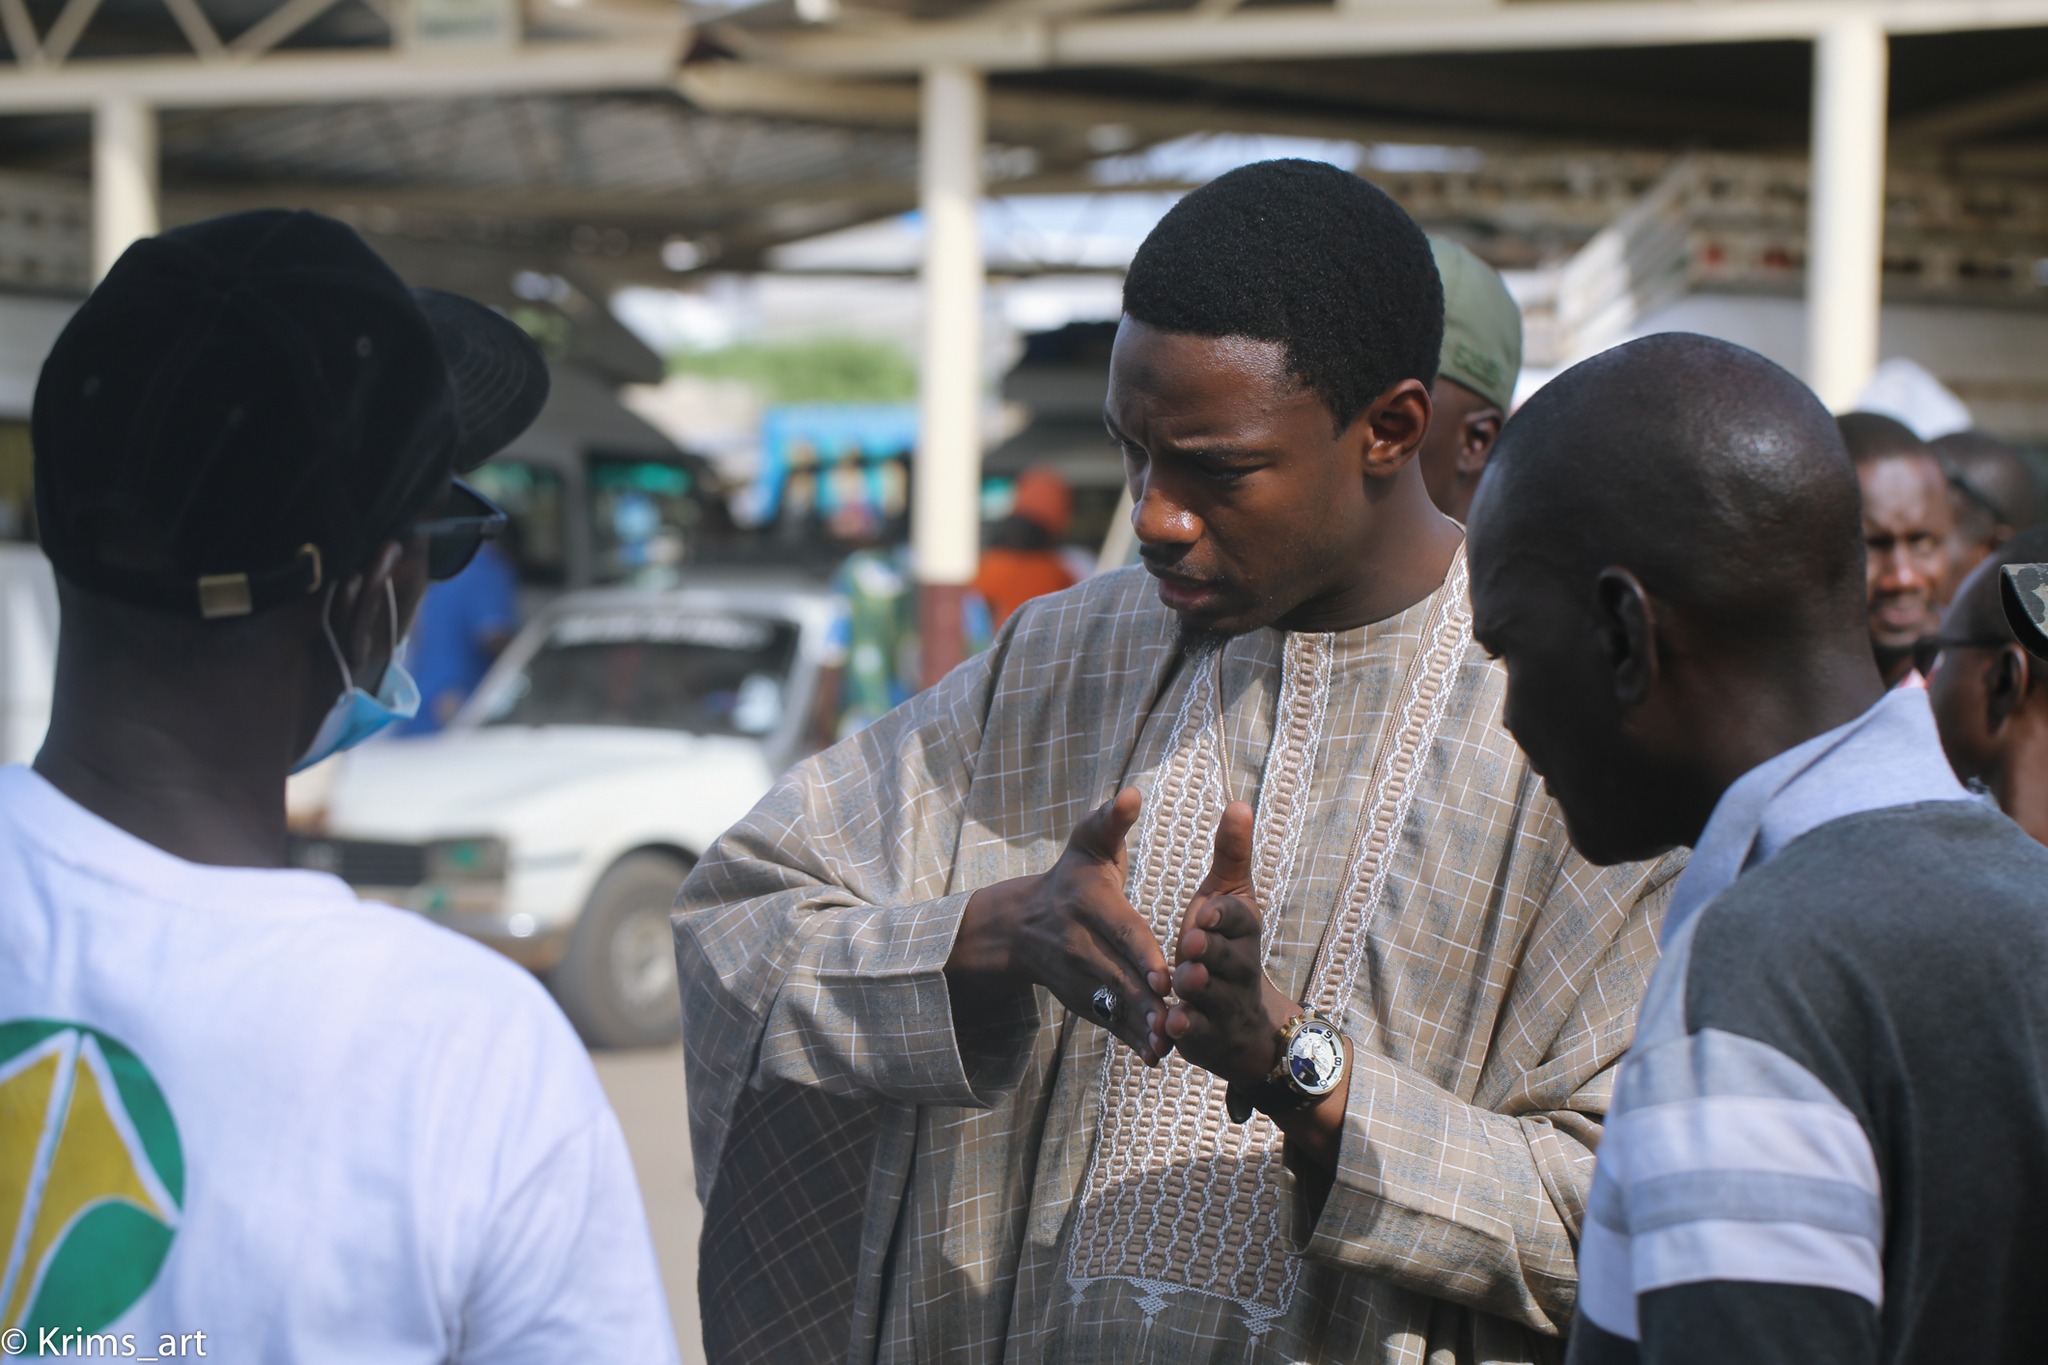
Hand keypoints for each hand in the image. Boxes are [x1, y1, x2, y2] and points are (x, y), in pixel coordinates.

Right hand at [948, 788, 1172, 1062]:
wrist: (1020, 926)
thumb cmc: (1070, 877)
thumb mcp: (1087, 844)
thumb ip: (1111, 821)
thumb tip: (1133, 793)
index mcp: (1090, 905)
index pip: (1121, 931)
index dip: (1142, 954)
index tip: (1165, 975)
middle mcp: (1081, 945)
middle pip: (1119, 975)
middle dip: (1147, 999)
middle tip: (1177, 1016)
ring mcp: (1080, 978)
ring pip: (1114, 1004)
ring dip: (1140, 1026)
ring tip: (1169, 1043)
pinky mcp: (1083, 1000)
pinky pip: (1108, 1022)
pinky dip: (1130, 1040)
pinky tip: (1155, 1057)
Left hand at [1169, 800, 1347, 1176]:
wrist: (1245, 1023)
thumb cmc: (1226, 946)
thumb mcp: (1230, 898)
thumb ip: (1231, 854)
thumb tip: (1239, 802)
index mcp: (1242, 931)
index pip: (1239, 919)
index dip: (1222, 917)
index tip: (1203, 910)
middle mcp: (1240, 968)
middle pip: (1228, 959)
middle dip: (1211, 952)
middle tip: (1191, 946)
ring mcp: (1226, 1004)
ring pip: (1212, 996)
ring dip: (1197, 990)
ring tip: (1182, 983)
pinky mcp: (1210, 1036)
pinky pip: (1199, 1035)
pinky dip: (1187, 1031)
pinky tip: (1171, 1026)